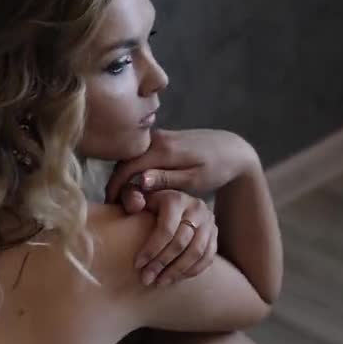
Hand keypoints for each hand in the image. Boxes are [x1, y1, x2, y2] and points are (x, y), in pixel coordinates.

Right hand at [106, 127, 256, 202]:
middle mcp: (156, 138)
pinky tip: (136, 188)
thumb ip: (165, 180)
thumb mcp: (193, 179)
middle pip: (124, 162)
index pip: (126, 168)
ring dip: (124, 178)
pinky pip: (139, 156)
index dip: (115, 188)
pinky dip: (133, 171)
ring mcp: (157, 136)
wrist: (231, 148)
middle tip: (117, 207)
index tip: (111, 206)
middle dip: (117, 185)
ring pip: (130, 159)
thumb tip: (139, 182)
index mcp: (163, 149)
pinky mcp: (161, 139)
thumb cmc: (216, 168)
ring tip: (125, 200)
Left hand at [125, 188, 217, 285]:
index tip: (137, 265)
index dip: (151, 249)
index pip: (166, 229)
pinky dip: (191, 271)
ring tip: (159, 282)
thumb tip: (136, 206)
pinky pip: (207, 257)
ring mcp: (209, 222)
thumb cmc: (149, 204)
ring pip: (196, 253)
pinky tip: (175, 279)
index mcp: (176, 199)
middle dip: (161, 264)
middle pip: (181, 243)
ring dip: (176, 271)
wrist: (172, 204)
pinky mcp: (215, 235)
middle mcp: (196, 208)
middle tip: (146, 278)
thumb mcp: (137, 196)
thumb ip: (131, 197)